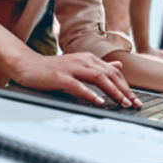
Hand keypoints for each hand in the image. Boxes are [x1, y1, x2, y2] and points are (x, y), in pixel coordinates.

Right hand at [13, 53, 141, 108]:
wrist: (28, 65)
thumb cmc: (52, 69)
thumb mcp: (79, 65)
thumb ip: (99, 66)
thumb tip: (118, 67)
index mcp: (88, 58)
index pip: (113, 72)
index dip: (126, 85)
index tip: (135, 99)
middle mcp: (82, 60)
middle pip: (109, 74)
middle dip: (124, 90)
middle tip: (134, 103)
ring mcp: (71, 68)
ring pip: (98, 78)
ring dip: (112, 91)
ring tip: (122, 103)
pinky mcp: (60, 77)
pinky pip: (78, 86)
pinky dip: (89, 94)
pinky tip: (98, 101)